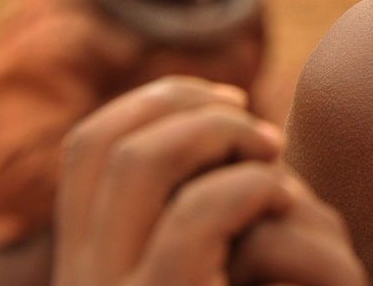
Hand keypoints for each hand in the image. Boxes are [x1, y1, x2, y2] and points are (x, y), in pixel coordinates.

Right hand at [52, 76, 365, 285]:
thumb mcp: (223, 265)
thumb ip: (204, 215)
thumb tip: (228, 122)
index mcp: (87, 271)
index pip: (87, 150)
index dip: (155, 103)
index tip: (231, 105)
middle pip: (100, 143)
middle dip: (185, 107)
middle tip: (259, 126)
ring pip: (137, 163)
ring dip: (218, 136)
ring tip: (275, 157)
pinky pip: (197, 218)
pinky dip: (250, 187)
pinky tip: (286, 203)